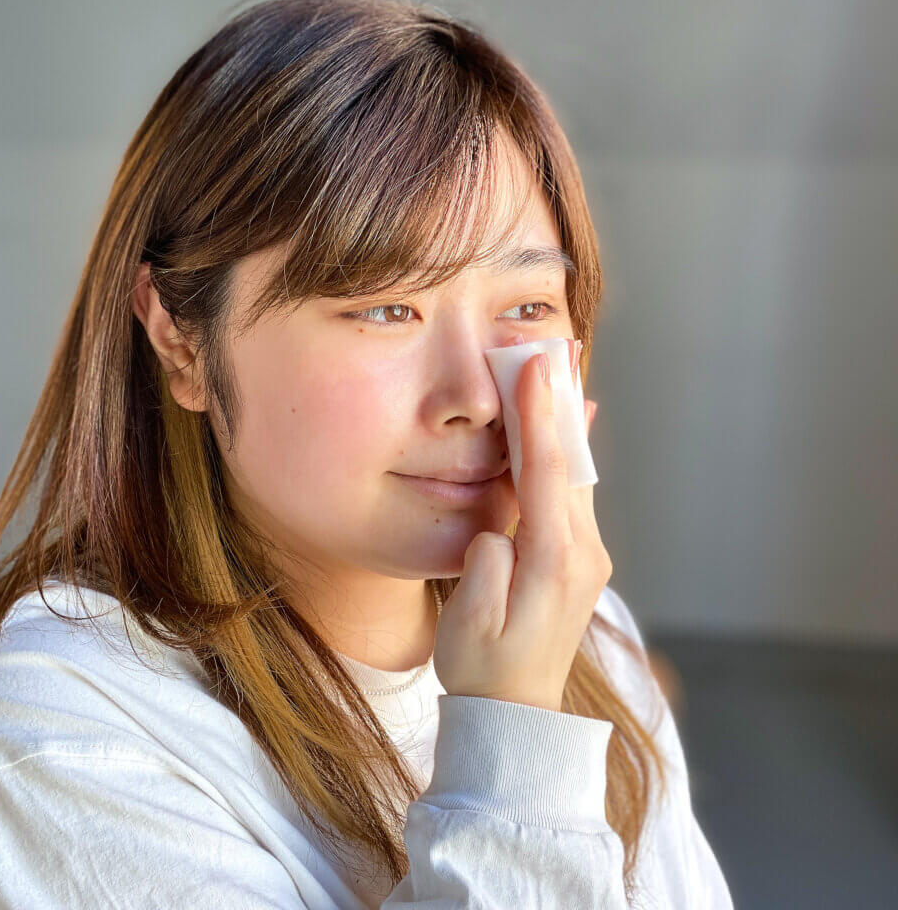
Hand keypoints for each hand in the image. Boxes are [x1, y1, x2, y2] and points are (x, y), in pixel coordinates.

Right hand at [432, 337, 610, 713]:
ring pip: (575, 471)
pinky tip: (567, 417)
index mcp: (552, 563)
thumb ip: (486, 568)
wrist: (517, 716)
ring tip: (556, 363)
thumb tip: (498, 527)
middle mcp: (581, 552)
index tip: (535, 364)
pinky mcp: (580, 557)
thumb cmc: (484, 671)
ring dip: (563, 417)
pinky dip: (565, 448)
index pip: (545, 473)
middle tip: (551, 341)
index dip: (539, 415)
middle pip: (570, 460)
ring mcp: (587, 554)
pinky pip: (574, 489)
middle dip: (557, 399)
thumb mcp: (471, 624)